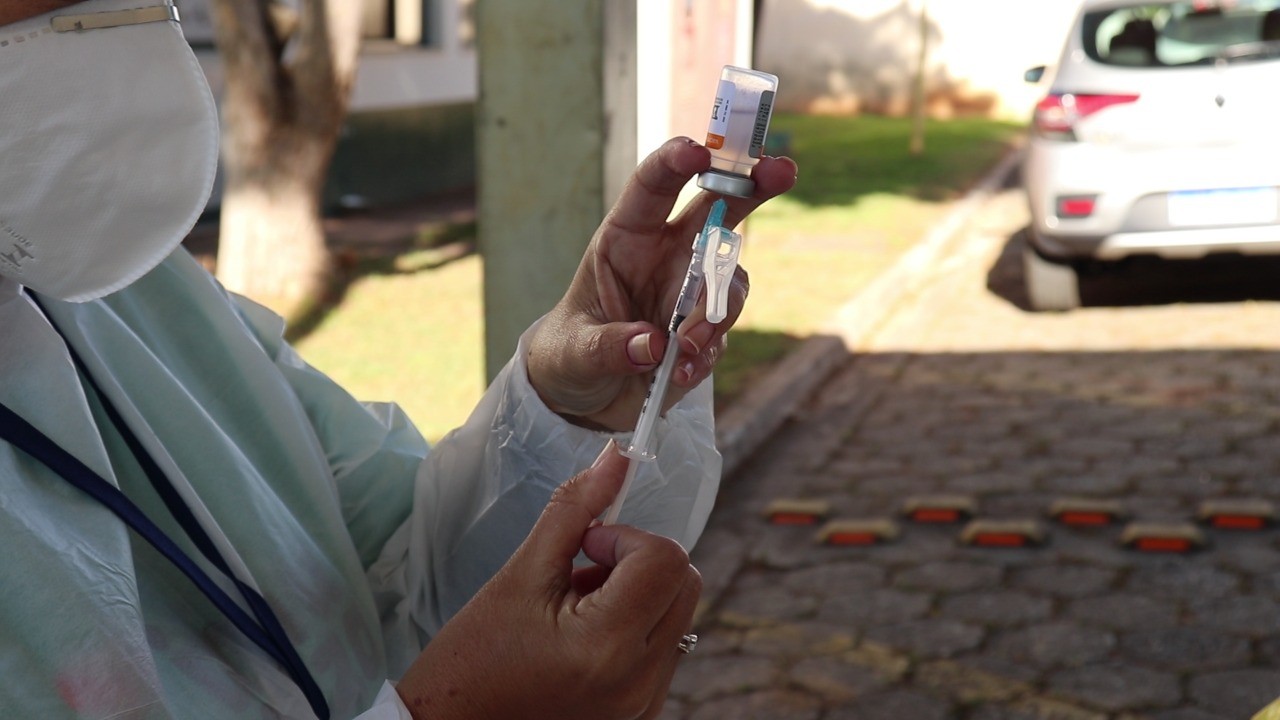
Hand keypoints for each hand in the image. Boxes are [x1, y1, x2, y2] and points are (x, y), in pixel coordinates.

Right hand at [395, 441, 701, 719]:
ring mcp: (645, 701)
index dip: (624, 537)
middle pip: (684, 581)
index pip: (665, 558)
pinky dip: (634, 625)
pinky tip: (584, 636)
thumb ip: (573, 511)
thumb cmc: (472, 660)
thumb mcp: (519, 576)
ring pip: (677, 611)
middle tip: (581, 570)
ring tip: (575, 608)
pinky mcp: (641, 710)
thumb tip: (617, 457)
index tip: (584, 546)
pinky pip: (663, 645)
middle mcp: (640, 680)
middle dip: (638, 559)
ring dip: (636, 592)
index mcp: (608, 645)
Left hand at [528, 137, 797, 430]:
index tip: (700, 152)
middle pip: (719, 207)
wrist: (587, 398)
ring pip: (730, 279)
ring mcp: (693, 290)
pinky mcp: (708, 329)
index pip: (653, 186)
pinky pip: (723, 332)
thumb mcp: (573, 352)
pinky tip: (678, 375)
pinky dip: (707, 353)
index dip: (677, 162)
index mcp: (626, 237)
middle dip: (752, 184)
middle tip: (782, 171)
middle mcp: (667, 253)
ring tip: (684, 350)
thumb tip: (653, 344)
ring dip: (715, 312)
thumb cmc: (570, 354)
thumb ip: (608, 345)